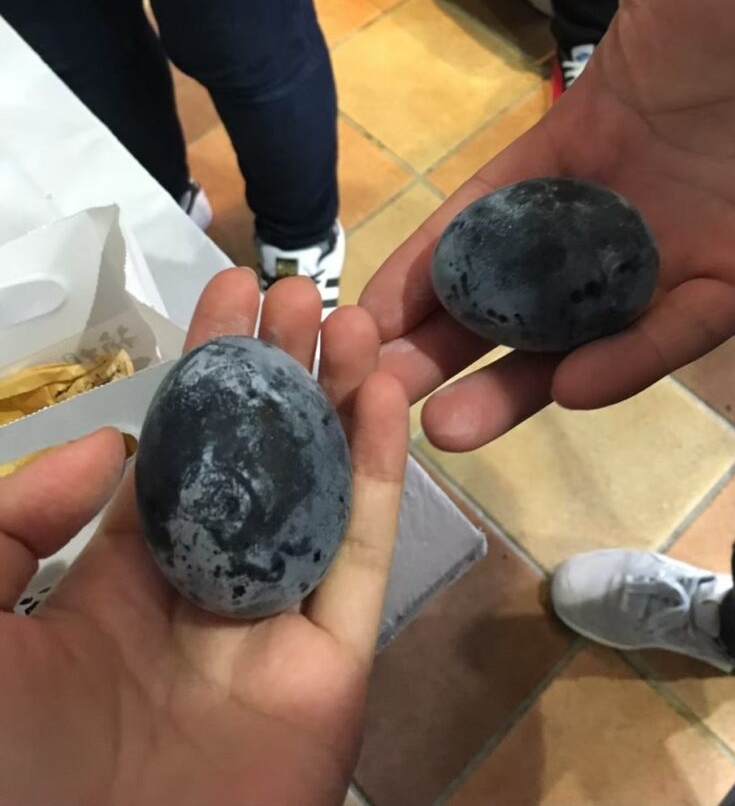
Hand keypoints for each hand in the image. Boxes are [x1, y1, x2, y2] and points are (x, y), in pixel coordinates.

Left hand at [0, 269, 408, 805]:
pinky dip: (378, 475)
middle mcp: (200, 593)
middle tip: (300, 288)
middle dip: (279, 370)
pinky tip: (384, 398)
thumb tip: (109, 447)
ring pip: (318, 493)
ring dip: (339, 402)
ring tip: (354, 318)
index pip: (172, 453)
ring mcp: (270, 629)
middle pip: (256, 459)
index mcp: (113, 584)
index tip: (230, 292)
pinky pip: (359, 558)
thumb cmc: (9, 765)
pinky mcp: (330, 669)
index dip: (203, 371)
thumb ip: (12, 528)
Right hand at [362, 0, 734, 450]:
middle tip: (379, 392)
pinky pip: (673, 335)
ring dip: (515, 380)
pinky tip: (567, 387)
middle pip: (511, 294)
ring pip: (578, 335)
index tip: (360, 315)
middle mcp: (610, 212)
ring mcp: (672, 255)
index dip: (420, 266)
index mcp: (573, 144)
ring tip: (445, 427)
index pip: (477, 217)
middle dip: (444, 343)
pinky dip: (624, 362)